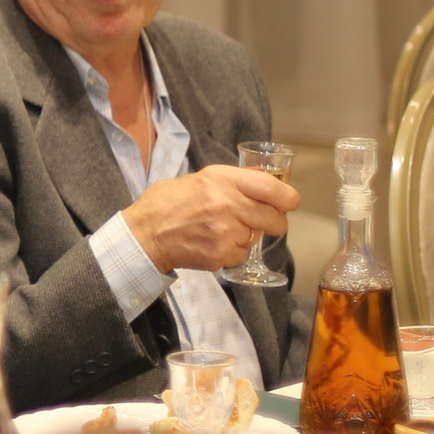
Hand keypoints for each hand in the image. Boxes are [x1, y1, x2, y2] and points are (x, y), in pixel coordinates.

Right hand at [120, 164, 299, 274]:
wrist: (144, 234)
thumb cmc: (168, 203)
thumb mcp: (199, 178)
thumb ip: (233, 180)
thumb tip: (263, 178)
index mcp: (222, 180)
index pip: (272, 188)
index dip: (288, 198)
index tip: (289, 202)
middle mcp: (227, 204)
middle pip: (274, 218)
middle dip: (275, 222)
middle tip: (266, 222)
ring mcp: (225, 231)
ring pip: (257, 238)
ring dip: (247, 237)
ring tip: (221, 230)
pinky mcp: (221, 254)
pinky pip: (242, 254)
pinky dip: (233, 252)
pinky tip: (213, 243)